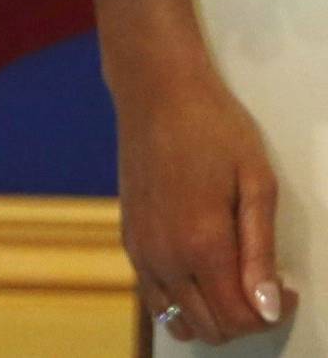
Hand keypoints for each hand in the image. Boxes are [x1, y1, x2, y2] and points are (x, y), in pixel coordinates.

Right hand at [115, 57, 295, 342]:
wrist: (156, 88)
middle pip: (211, 327)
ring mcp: (142, 249)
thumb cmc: (213, 126)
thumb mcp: (256, 182)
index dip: (272, 313)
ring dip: (211, 316)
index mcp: (202, 243)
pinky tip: (199, 273)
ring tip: (232, 282)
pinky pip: (154, 297)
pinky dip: (180, 302)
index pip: (241, 317)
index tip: (286, 289)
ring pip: (179, 320)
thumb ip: (261, 251)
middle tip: (263, 285)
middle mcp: (165, 255)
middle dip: (245, 319)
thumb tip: (268, 307)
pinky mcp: (129, 238)